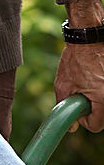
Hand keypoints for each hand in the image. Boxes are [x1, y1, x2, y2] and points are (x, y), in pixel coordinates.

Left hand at [55, 0, 103, 131]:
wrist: (88, 37)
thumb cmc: (75, 59)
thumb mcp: (64, 84)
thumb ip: (65, 108)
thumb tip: (71, 127)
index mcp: (103, 100)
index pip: (95, 126)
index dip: (83, 119)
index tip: (77, 105)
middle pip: (103, 117)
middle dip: (91, 109)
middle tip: (82, 91)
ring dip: (97, 99)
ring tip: (88, 82)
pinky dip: (100, 89)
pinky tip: (95, 77)